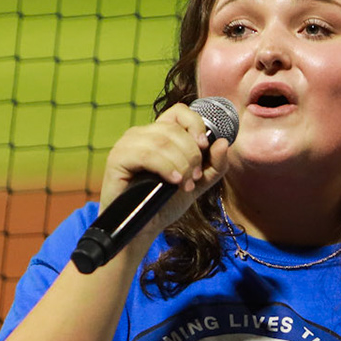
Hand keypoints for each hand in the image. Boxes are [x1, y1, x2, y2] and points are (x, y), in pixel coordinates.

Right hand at [98, 103, 232, 246]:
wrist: (143, 228)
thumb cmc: (165, 203)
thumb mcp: (198, 184)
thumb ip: (214, 165)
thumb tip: (223, 142)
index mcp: (158, 133)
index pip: (179, 112)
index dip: (195, 125)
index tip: (204, 146)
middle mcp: (141, 134)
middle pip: (174, 130)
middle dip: (192, 155)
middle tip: (194, 178)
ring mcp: (127, 144)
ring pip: (162, 141)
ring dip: (181, 164)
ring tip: (184, 184)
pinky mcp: (117, 159)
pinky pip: (146, 154)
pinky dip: (165, 167)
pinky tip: (173, 181)